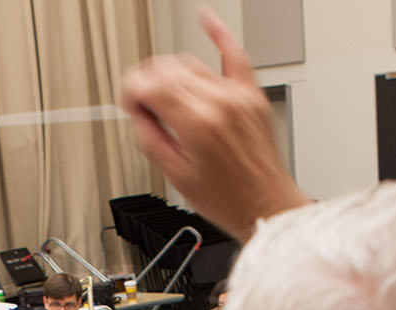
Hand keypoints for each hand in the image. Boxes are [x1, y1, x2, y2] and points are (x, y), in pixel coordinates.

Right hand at [120, 11, 307, 240]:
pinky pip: (235, 54)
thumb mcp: (176, 176)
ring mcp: (238, 95)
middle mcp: (219, 102)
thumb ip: (151, 138)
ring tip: (164, 90)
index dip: (132, 91)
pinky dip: (219, 34)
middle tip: (142, 102)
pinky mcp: (253, 94)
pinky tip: (206, 20)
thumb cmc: (228, 198)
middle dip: (147, 81)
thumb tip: (138, 113)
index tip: (129, 103)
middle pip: (169, 70)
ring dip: (170, 71)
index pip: (151, 85)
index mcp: (197, 124)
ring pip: (192, 63)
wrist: (266, 205)